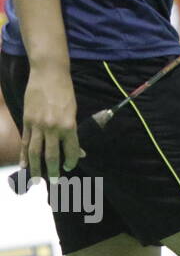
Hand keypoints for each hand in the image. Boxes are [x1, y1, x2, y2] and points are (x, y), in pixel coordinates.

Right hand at [20, 63, 83, 183]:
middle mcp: (53, 127)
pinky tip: (23, 166)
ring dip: (36, 168)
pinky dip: (24, 155)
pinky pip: (25, 142)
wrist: (49, 74)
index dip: (71, 161)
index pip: (71, 149)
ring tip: (37, 179)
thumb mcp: (73, 110)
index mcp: (69, 124)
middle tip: (54, 181)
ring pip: (35, 152)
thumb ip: (72, 130)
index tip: (70, 167)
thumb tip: (78, 150)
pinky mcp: (27, 121)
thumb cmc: (65, 92)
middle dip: (53, 170)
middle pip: (51, 155)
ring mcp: (38, 125)